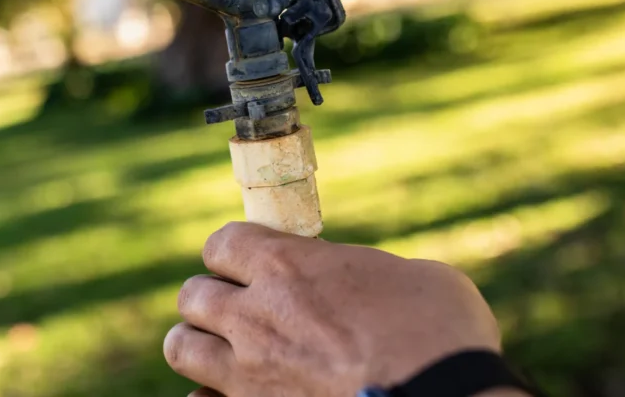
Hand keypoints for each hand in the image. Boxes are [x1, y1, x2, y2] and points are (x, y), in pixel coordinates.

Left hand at [164, 222, 510, 396]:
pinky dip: (210, 396)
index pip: (221, 243)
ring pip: (182, 347)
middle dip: (210, 298)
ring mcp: (248, 374)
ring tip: (224, 350)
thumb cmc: (443, 333)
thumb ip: (357, 272)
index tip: (247, 263)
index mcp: (286, 265)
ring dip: (198, 343)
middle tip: (238, 308)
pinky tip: (233, 394)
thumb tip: (352, 280)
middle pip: (191, 296)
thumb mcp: (408, 275)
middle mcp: (254, 316)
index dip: (232, 252)